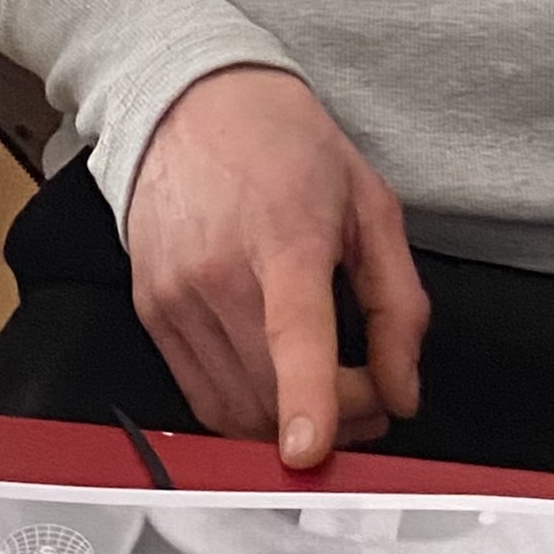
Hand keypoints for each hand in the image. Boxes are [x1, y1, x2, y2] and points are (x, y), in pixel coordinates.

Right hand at [124, 67, 428, 467]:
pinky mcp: (150, 311)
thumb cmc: (282, 145)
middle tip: (372, 398)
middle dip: (338, 421)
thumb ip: (399, 304)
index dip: (306, 399)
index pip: (292, 332)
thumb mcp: (370, 205)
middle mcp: (217, 271)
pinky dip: (246, 410)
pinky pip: (199, 395)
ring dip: (290, 424)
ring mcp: (175, 295)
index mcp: (284, 236)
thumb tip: (402, 389)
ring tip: (329, 394)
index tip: (310, 449)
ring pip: (234, 408)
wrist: (190, 104)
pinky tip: (277, 383)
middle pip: (271, 391)